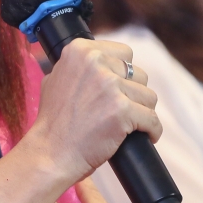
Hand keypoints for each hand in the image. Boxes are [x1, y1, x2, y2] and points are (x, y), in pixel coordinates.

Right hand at [25, 39, 160, 183]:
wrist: (50, 152)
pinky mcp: (122, 110)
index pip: (124, 53)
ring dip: (142, 112)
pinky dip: (151, 130)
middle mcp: (96, 62)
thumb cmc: (52, 121)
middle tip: (122, 111)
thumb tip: (97, 61)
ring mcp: (110, 86)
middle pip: (138, 74)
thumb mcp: (55, 78)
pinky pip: (152, 119)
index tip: (118, 89)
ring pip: (148, 96)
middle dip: (133, 93)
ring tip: (130, 125)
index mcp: (80, 50)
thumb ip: (77, 66)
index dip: (123, 74)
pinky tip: (145, 136)